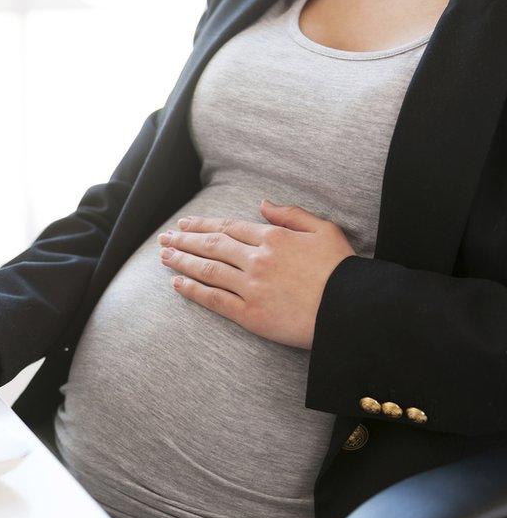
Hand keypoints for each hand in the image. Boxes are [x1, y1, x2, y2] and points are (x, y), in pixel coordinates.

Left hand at [157, 200, 354, 348]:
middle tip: (165, 238)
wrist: (352, 310)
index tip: (185, 224)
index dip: (203, 225)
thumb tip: (263, 204)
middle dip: (184, 240)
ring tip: (164, 256)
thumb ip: (292, 215)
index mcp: (273, 237)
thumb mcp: (324, 230)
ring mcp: (251, 287)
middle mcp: (257, 259)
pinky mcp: (250, 314)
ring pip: (208, 269)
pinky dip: (193, 290)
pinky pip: (214, 299)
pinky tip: (177, 283)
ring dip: (182, 261)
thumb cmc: (342, 270)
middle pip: (212, 245)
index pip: (228, 227)